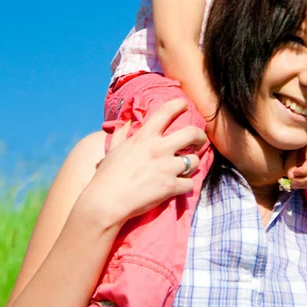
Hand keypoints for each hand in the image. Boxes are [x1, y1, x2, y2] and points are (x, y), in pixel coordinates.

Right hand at [81, 98, 207, 226]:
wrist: (106, 202)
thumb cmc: (107, 176)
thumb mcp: (112, 150)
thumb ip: (121, 134)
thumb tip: (125, 123)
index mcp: (145, 136)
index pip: (167, 111)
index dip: (179, 105)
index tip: (184, 106)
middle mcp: (159, 148)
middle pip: (192, 133)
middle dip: (200, 136)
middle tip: (200, 141)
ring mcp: (167, 168)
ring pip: (194, 160)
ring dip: (191, 164)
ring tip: (185, 168)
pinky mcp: (171, 187)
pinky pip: (190, 183)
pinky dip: (186, 185)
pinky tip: (179, 186)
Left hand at [284, 138, 306, 188]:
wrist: (306, 144)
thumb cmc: (297, 147)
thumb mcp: (292, 152)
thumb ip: (290, 164)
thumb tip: (291, 177)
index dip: (302, 171)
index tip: (292, 175)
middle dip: (303, 181)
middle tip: (291, 184)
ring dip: (306, 185)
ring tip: (294, 185)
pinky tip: (300, 185)